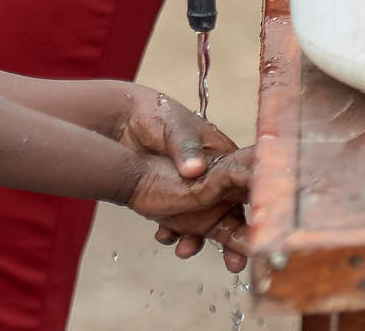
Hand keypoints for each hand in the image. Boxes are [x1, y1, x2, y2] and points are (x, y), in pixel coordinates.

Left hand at [113, 87, 245, 269]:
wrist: (122, 117)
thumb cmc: (156, 113)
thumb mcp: (173, 127)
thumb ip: (184, 147)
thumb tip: (195, 170)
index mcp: (221, 156)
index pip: (245, 190)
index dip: (252, 215)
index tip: (254, 239)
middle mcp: (211, 177)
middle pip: (228, 213)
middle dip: (232, 241)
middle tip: (233, 264)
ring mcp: (190, 188)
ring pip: (202, 221)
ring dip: (196, 239)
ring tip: (184, 250)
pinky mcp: (169, 195)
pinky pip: (177, 218)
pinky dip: (172, 229)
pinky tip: (162, 235)